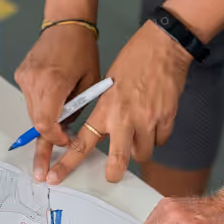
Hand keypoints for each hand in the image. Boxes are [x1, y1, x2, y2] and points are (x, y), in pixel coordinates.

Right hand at [14, 25, 100, 182]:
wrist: (66, 24)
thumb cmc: (83, 51)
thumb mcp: (90, 82)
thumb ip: (78, 108)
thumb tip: (68, 132)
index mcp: (54, 82)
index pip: (46, 123)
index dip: (55, 140)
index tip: (66, 144)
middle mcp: (34, 80)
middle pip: (36, 122)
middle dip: (45, 140)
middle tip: (42, 168)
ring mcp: (25, 77)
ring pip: (32, 112)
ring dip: (45, 121)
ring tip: (59, 125)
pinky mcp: (21, 74)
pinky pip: (30, 98)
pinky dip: (41, 106)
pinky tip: (53, 99)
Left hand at [45, 20, 190, 186]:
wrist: (163, 46)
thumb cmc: (133, 59)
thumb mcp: (108, 83)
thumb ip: (105, 110)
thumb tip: (105, 131)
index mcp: (105, 108)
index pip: (82, 142)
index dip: (67, 163)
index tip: (56, 176)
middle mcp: (125, 119)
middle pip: (118, 160)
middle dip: (114, 173)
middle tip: (112, 175)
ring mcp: (148, 121)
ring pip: (143, 153)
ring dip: (139, 149)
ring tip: (138, 133)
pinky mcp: (167, 119)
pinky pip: (160, 141)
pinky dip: (156, 137)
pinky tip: (154, 122)